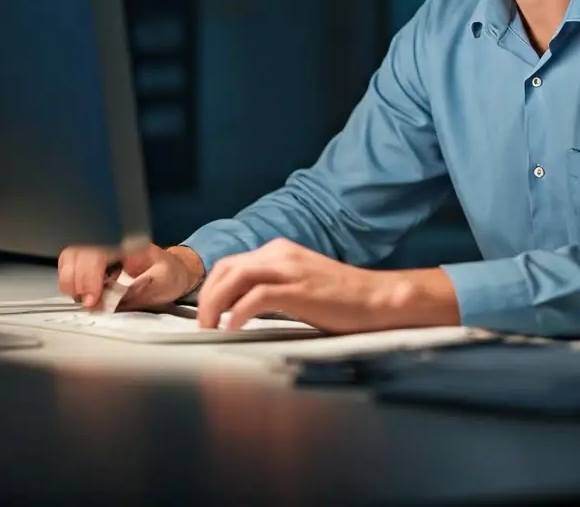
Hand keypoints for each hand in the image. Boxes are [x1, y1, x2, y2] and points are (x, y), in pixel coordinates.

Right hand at [57, 242, 204, 310]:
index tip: (92, 300)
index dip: (89, 277)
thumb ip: (144, 286)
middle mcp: (110, 241)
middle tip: (88, 304)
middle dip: (77, 282)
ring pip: (69, 258)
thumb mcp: (165, 280)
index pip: (96, 253)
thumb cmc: (169, 274)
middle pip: (76, 253)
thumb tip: (119, 294)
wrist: (172, 271)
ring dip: (71, 283)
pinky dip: (71, 282)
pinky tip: (84, 294)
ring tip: (86, 300)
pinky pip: (71, 266)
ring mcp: (99, 248)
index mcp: (128, 242)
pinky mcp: (92, 259)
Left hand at [196, 239, 457, 333]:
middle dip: (206, 296)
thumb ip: (273, 287)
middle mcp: (280, 253)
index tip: (205, 312)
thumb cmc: (342, 299)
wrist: (376, 298)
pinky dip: (237, 313)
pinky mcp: (297, 289)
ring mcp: (289, 269)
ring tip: (211, 328)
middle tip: (203, 325)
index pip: (231, 264)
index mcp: (280, 251)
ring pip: (234, 278)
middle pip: (226, 268)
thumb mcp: (301, 284)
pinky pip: (254, 298)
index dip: (212, 288)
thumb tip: (240, 307)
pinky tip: (233, 330)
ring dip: (214, 304)